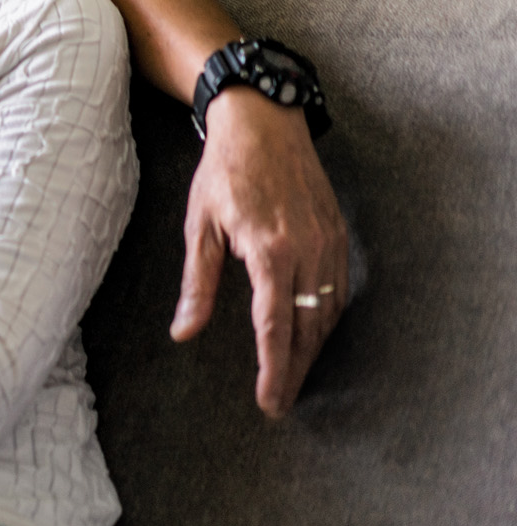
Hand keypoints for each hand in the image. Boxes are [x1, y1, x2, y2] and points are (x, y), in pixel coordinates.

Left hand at [171, 88, 349, 417]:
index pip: (275, 327)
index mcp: (268, 252)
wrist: (263, 123)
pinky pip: (340, 289)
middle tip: (282, 402)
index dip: (274, 370)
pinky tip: (315, 333)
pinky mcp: (338, 234)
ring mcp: (328, 243)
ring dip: (314, 349)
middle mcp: (306, 252)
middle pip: (307, 329)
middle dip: (295, 371)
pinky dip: (329, 318)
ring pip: (328, 313)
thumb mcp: (199, 225)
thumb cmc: (222, 172)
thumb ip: (198, 283)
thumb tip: (184, 332)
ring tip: (295, 376)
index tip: (271, 403)